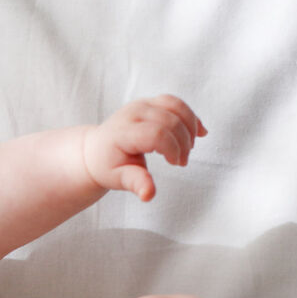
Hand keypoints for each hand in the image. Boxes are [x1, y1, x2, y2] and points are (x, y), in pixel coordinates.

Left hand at [83, 95, 205, 201]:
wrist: (96, 150)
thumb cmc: (107, 165)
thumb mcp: (117, 179)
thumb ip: (135, 183)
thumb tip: (148, 195)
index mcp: (123, 132)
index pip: (156, 134)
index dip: (173, 148)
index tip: (175, 164)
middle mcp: (133, 113)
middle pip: (170, 120)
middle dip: (183, 143)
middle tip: (182, 162)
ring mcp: (142, 104)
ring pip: (176, 106)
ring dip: (190, 127)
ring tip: (189, 148)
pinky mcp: (151, 103)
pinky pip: (176, 103)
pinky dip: (190, 116)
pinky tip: (199, 132)